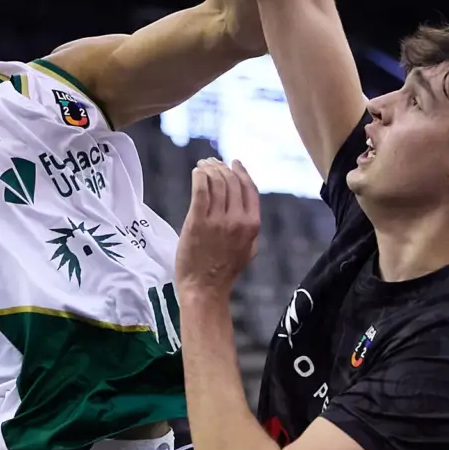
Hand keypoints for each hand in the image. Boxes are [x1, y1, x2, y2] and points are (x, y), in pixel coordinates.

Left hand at [174, 160, 259, 295]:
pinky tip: (197, 173)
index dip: (241, 172)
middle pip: (231, 182)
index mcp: (252, 225)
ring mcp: (217, 220)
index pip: (249, 189)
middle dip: (222, 167)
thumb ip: (249, 227)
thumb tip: (246, 207)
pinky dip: (199, 177)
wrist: (205, 287)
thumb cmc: (225, 270)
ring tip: (203, 166)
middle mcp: (237, 220)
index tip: (234, 162)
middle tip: (212, 162)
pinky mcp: (197, 222)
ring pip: (216, 183)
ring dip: (210, 169)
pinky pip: (201, 191)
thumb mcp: (249, 248)